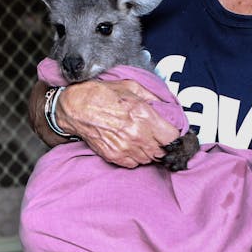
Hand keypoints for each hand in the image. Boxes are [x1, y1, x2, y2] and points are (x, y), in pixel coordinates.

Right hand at [57, 80, 180, 167]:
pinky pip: (134, 164)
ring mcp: (125, 148)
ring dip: (149, 151)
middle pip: (163, 151)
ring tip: (141, 139)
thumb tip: (168, 107)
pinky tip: (130, 145)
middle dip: (162, 144)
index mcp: (144, 116)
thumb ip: (154, 97)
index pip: (173, 137)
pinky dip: (136, 157)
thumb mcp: (131, 86)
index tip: (173, 134)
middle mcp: (137, 135)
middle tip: (156, 135)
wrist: (75, 108)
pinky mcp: (114, 157)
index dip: (175, 136)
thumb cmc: (102, 94)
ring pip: (149, 159)